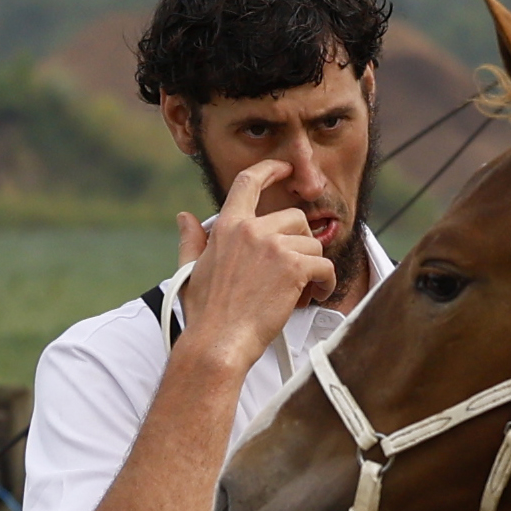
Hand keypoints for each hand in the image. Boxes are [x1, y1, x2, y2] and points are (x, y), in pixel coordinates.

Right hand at [175, 160, 336, 358]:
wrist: (218, 342)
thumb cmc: (205, 313)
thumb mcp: (191, 270)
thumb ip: (191, 240)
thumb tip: (184, 217)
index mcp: (226, 226)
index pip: (248, 183)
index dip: (270, 169)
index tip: (284, 167)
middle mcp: (250, 230)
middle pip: (294, 219)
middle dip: (300, 244)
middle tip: (293, 272)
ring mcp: (273, 246)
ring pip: (312, 245)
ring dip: (312, 268)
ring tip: (299, 291)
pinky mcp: (293, 266)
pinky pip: (325, 266)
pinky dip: (325, 282)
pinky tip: (315, 295)